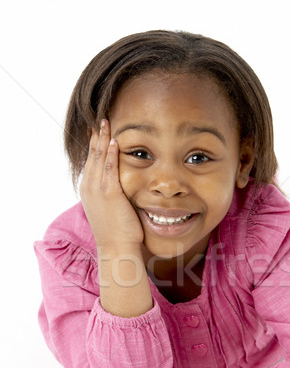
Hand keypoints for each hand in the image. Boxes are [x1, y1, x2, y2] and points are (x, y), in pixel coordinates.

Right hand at [79, 119, 143, 248]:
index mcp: (88, 190)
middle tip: (101, 118)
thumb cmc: (117, 233)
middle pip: (92, 155)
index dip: (95, 144)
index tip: (98, 130)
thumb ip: (113, 195)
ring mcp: (97, 190)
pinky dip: (111, 153)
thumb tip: (121, 190)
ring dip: (103, 138)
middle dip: (97, 136)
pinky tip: (114, 140)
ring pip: (99, 158)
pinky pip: (109, 167)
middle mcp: (89, 187)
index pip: (91, 161)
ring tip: (106, 122)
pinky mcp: (109, 193)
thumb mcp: (110, 210)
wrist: (116, 249)